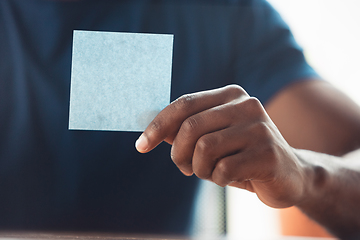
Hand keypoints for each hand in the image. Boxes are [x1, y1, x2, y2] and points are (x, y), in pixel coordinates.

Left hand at [136, 85, 306, 207]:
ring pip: (204, 149)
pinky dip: (218, 180)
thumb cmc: (242, 156)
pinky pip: (223, 170)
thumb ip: (185, 131)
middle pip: (190, 127)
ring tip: (211, 173)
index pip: (184, 104)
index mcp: (231, 95)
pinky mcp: (268, 153)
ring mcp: (260, 127)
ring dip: (199, 169)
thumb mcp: (212, 139)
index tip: (141, 146)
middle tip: (184, 168)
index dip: (157, 125)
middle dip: (178, 154)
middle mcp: (247, 104)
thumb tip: (151, 130)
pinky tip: (231, 178)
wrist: (289, 175)